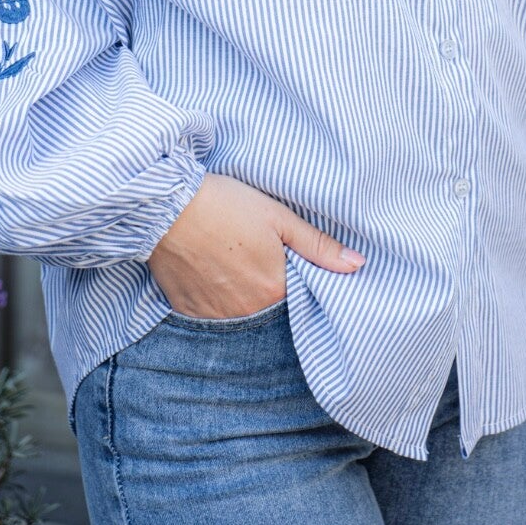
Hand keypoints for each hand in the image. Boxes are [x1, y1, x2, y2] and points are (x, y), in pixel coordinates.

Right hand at [147, 172, 364, 317]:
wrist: (167, 205)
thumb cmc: (226, 205)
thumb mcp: (278, 217)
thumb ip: (318, 245)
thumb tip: (358, 265)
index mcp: (274, 290)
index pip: (300, 302)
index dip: (300, 286)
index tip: (293, 270)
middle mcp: (246, 313)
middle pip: (271, 314)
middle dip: (271, 295)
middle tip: (260, 266)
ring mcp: (215, 316)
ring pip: (241, 319)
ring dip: (244, 302)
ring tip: (237, 270)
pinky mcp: (188, 312)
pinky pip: (211, 319)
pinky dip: (217, 304)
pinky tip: (215, 279)